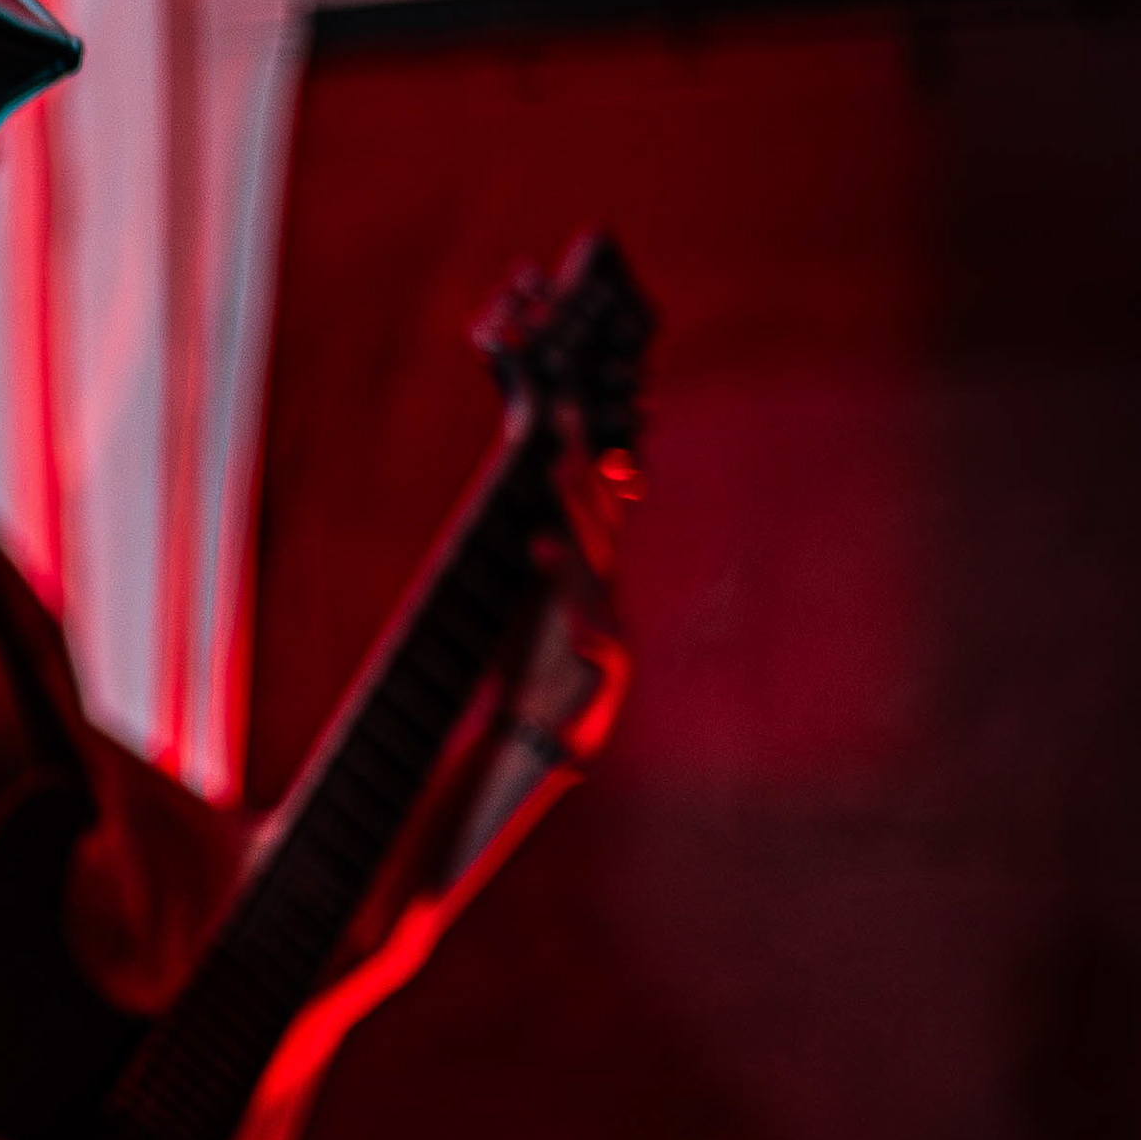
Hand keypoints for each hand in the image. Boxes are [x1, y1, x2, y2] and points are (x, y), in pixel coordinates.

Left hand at [498, 466, 630, 787]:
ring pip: (596, 589)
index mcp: (581, 571)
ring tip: (547, 536)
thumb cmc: (534, 659)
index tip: (567, 407)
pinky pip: (603, 657)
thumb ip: (546, 542)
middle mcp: (599, 595)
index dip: (586, 459)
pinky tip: (581, 632)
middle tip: (560, 452)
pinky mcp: (604, 680)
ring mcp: (606, 634)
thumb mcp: (536, 592)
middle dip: (581, 490)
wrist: (546, 731)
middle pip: (597, 532)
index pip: (592, 504)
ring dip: (575, 560)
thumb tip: (545, 479)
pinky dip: (592, 640)